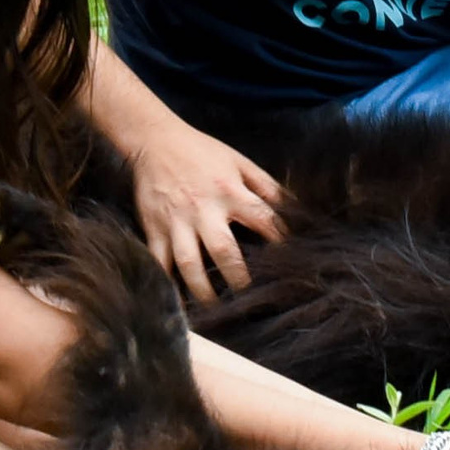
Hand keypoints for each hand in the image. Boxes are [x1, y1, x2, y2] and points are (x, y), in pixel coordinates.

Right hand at [127, 117, 286, 304]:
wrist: (155, 140)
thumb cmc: (202, 151)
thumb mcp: (239, 161)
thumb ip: (267, 185)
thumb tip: (295, 206)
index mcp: (230, 191)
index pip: (262, 220)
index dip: (279, 241)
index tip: (289, 263)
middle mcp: (204, 209)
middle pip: (224, 250)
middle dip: (238, 277)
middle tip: (249, 298)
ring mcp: (176, 221)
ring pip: (189, 263)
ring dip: (202, 290)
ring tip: (214, 309)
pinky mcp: (154, 228)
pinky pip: (160, 261)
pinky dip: (167, 282)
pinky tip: (177, 301)